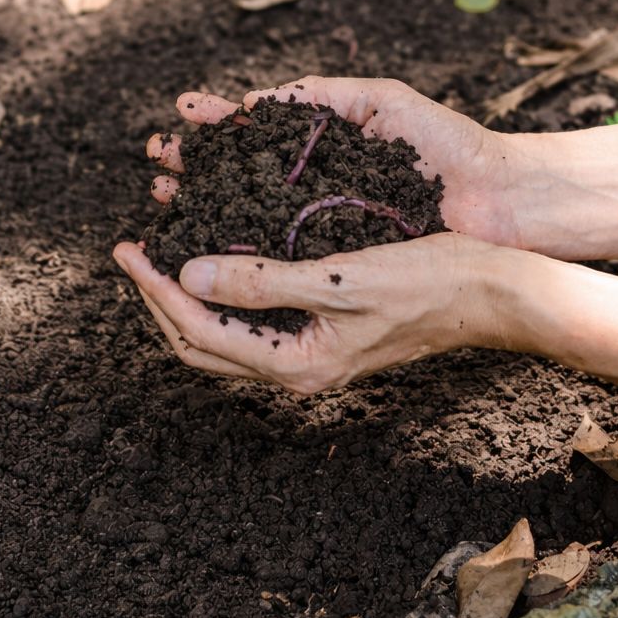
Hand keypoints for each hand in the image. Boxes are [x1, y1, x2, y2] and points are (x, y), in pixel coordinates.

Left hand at [112, 233, 509, 394]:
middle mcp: (296, 370)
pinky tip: (215, 254)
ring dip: (182, 296)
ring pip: (220, 336)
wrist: (490, 292)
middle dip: (156, 298)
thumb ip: (261, 281)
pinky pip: (248, 321)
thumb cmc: (426, 280)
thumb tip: (186, 276)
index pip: (197, 331)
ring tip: (160, 250)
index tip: (127, 247)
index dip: (154, 289)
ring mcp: (308, 355)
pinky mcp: (320, 334)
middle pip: (198, 343)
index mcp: (297, 364)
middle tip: (131, 250)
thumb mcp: (339, 277)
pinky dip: (218, 291)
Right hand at [145, 76, 524, 246]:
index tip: (180, 114)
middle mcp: (312, 195)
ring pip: (245, 222)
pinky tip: (204, 244)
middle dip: (193, 167)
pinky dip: (237, 252)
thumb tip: (251, 103)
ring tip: (164, 195)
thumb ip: (320, 95)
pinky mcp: (335, 270)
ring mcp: (321, 235)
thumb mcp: (381, 103)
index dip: (214, 127)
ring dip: (202, 207)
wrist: (503, 200)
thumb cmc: (448, 145)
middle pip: (236, 181)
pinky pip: (277, 262)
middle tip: (156, 159)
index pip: (252, 136)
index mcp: (319, 151)